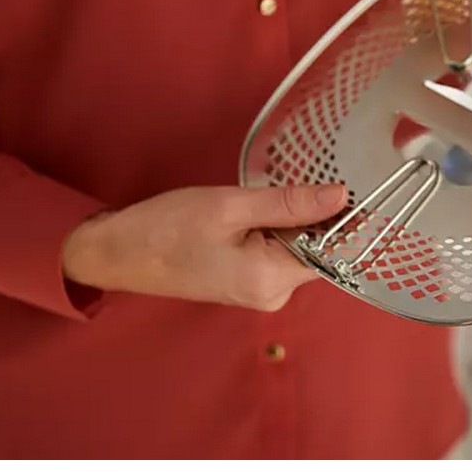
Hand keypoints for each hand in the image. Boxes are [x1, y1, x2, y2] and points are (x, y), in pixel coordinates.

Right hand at [62, 182, 347, 310]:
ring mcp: (259, 291)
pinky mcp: (247, 281)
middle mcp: (272, 294)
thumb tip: (340, 197)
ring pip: (298, 248)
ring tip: (269, 192)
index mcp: (271, 280)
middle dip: (315, 214)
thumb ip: (288, 204)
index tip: (354, 184)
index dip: (346, 218)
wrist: (116, 253)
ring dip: (292, 218)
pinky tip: (259, 208)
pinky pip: (278, 252)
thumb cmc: (166, 228)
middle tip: (300, 178)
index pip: (333, 251)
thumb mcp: (230, 206)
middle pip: (318, 249)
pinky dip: (276, 228)